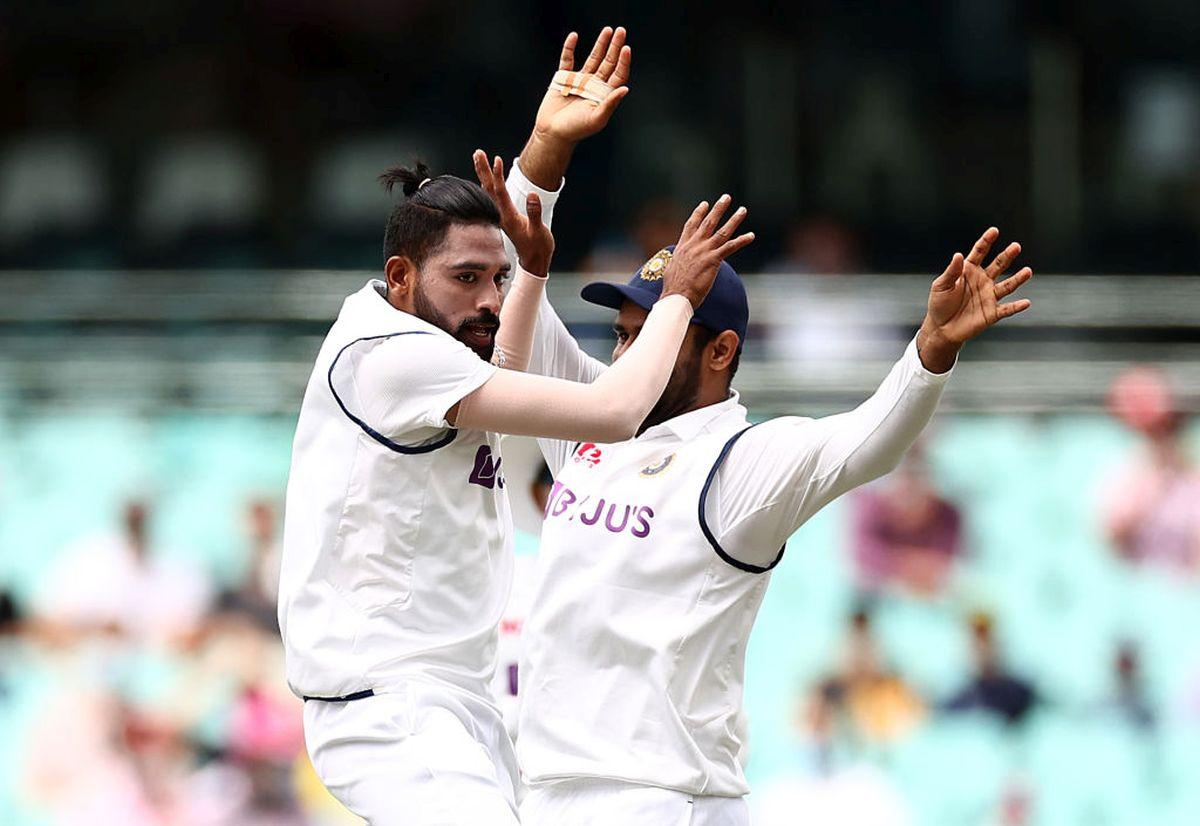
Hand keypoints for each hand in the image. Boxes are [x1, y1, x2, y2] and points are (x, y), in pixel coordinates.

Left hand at [473, 149, 553, 276]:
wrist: (534, 260)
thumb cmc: (538, 246)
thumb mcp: (539, 231)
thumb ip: (534, 213)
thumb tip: (533, 194)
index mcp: (508, 217)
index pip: (500, 192)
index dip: (498, 175)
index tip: (496, 159)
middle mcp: (501, 214)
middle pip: (489, 188)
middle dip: (483, 169)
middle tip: (478, 152)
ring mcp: (501, 215)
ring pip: (489, 191)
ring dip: (483, 174)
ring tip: (480, 158)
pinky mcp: (504, 216)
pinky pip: (492, 196)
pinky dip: (488, 183)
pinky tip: (486, 177)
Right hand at [534, 27, 630, 144]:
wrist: (552, 133)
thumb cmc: (576, 130)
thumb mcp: (596, 118)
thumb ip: (610, 103)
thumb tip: (625, 89)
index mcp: (604, 95)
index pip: (618, 74)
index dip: (623, 62)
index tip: (626, 49)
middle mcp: (595, 85)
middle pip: (608, 62)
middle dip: (615, 46)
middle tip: (621, 31)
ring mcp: (580, 80)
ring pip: (593, 58)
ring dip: (600, 44)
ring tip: (607, 30)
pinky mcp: (564, 78)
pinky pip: (568, 59)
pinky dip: (569, 47)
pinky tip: (574, 36)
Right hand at [660, 195, 754, 309]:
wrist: (676, 296)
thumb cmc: (673, 289)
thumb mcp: (672, 271)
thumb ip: (678, 264)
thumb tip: (676, 267)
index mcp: (683, 247)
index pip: (691, 225)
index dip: (698, 213)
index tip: (705, 203)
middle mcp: (693, 245)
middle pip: (708, 222)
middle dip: (718, 209)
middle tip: (726, 197)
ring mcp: (704, 251)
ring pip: (722, 231)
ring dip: (734, 219)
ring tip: (743, 210)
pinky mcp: (713, 260)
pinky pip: (730, 247)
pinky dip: (742, 240)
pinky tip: (751, 235)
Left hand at [917, 227, 1033, 371]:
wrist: (941, 328)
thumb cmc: (939, 304)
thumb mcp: (941, 286)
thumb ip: (951, 271)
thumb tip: (958, 255)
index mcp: (969, 271)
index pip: (979, 252)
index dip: (986, 241)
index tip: (994, 231)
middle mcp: (982, 281)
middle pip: (998, 265)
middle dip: (1007, 256)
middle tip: (1016, 246)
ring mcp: (989, 296)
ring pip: (1007, 285)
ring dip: (1018, 279)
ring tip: (1027, 271)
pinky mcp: (992, 313)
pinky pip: (1007, 309)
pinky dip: (1016, 306)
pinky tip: (1026, 302)